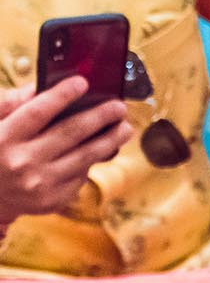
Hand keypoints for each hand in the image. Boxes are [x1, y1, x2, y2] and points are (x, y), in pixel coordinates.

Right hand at [0, 79, 130, 223]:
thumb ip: (9, 105)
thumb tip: (39, 88)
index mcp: (3, 138)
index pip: (37, 112)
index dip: (62, 95)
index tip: (83, 82)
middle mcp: (22, 162)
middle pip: (70, 133)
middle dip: (99, 117)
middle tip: (119, 106)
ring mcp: (40, 183)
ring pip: (83, 157)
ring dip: (109, 141)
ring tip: (125, 128)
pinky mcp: (53, 199)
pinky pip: (80, 176)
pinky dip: (90, 161)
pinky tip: (100, 150)